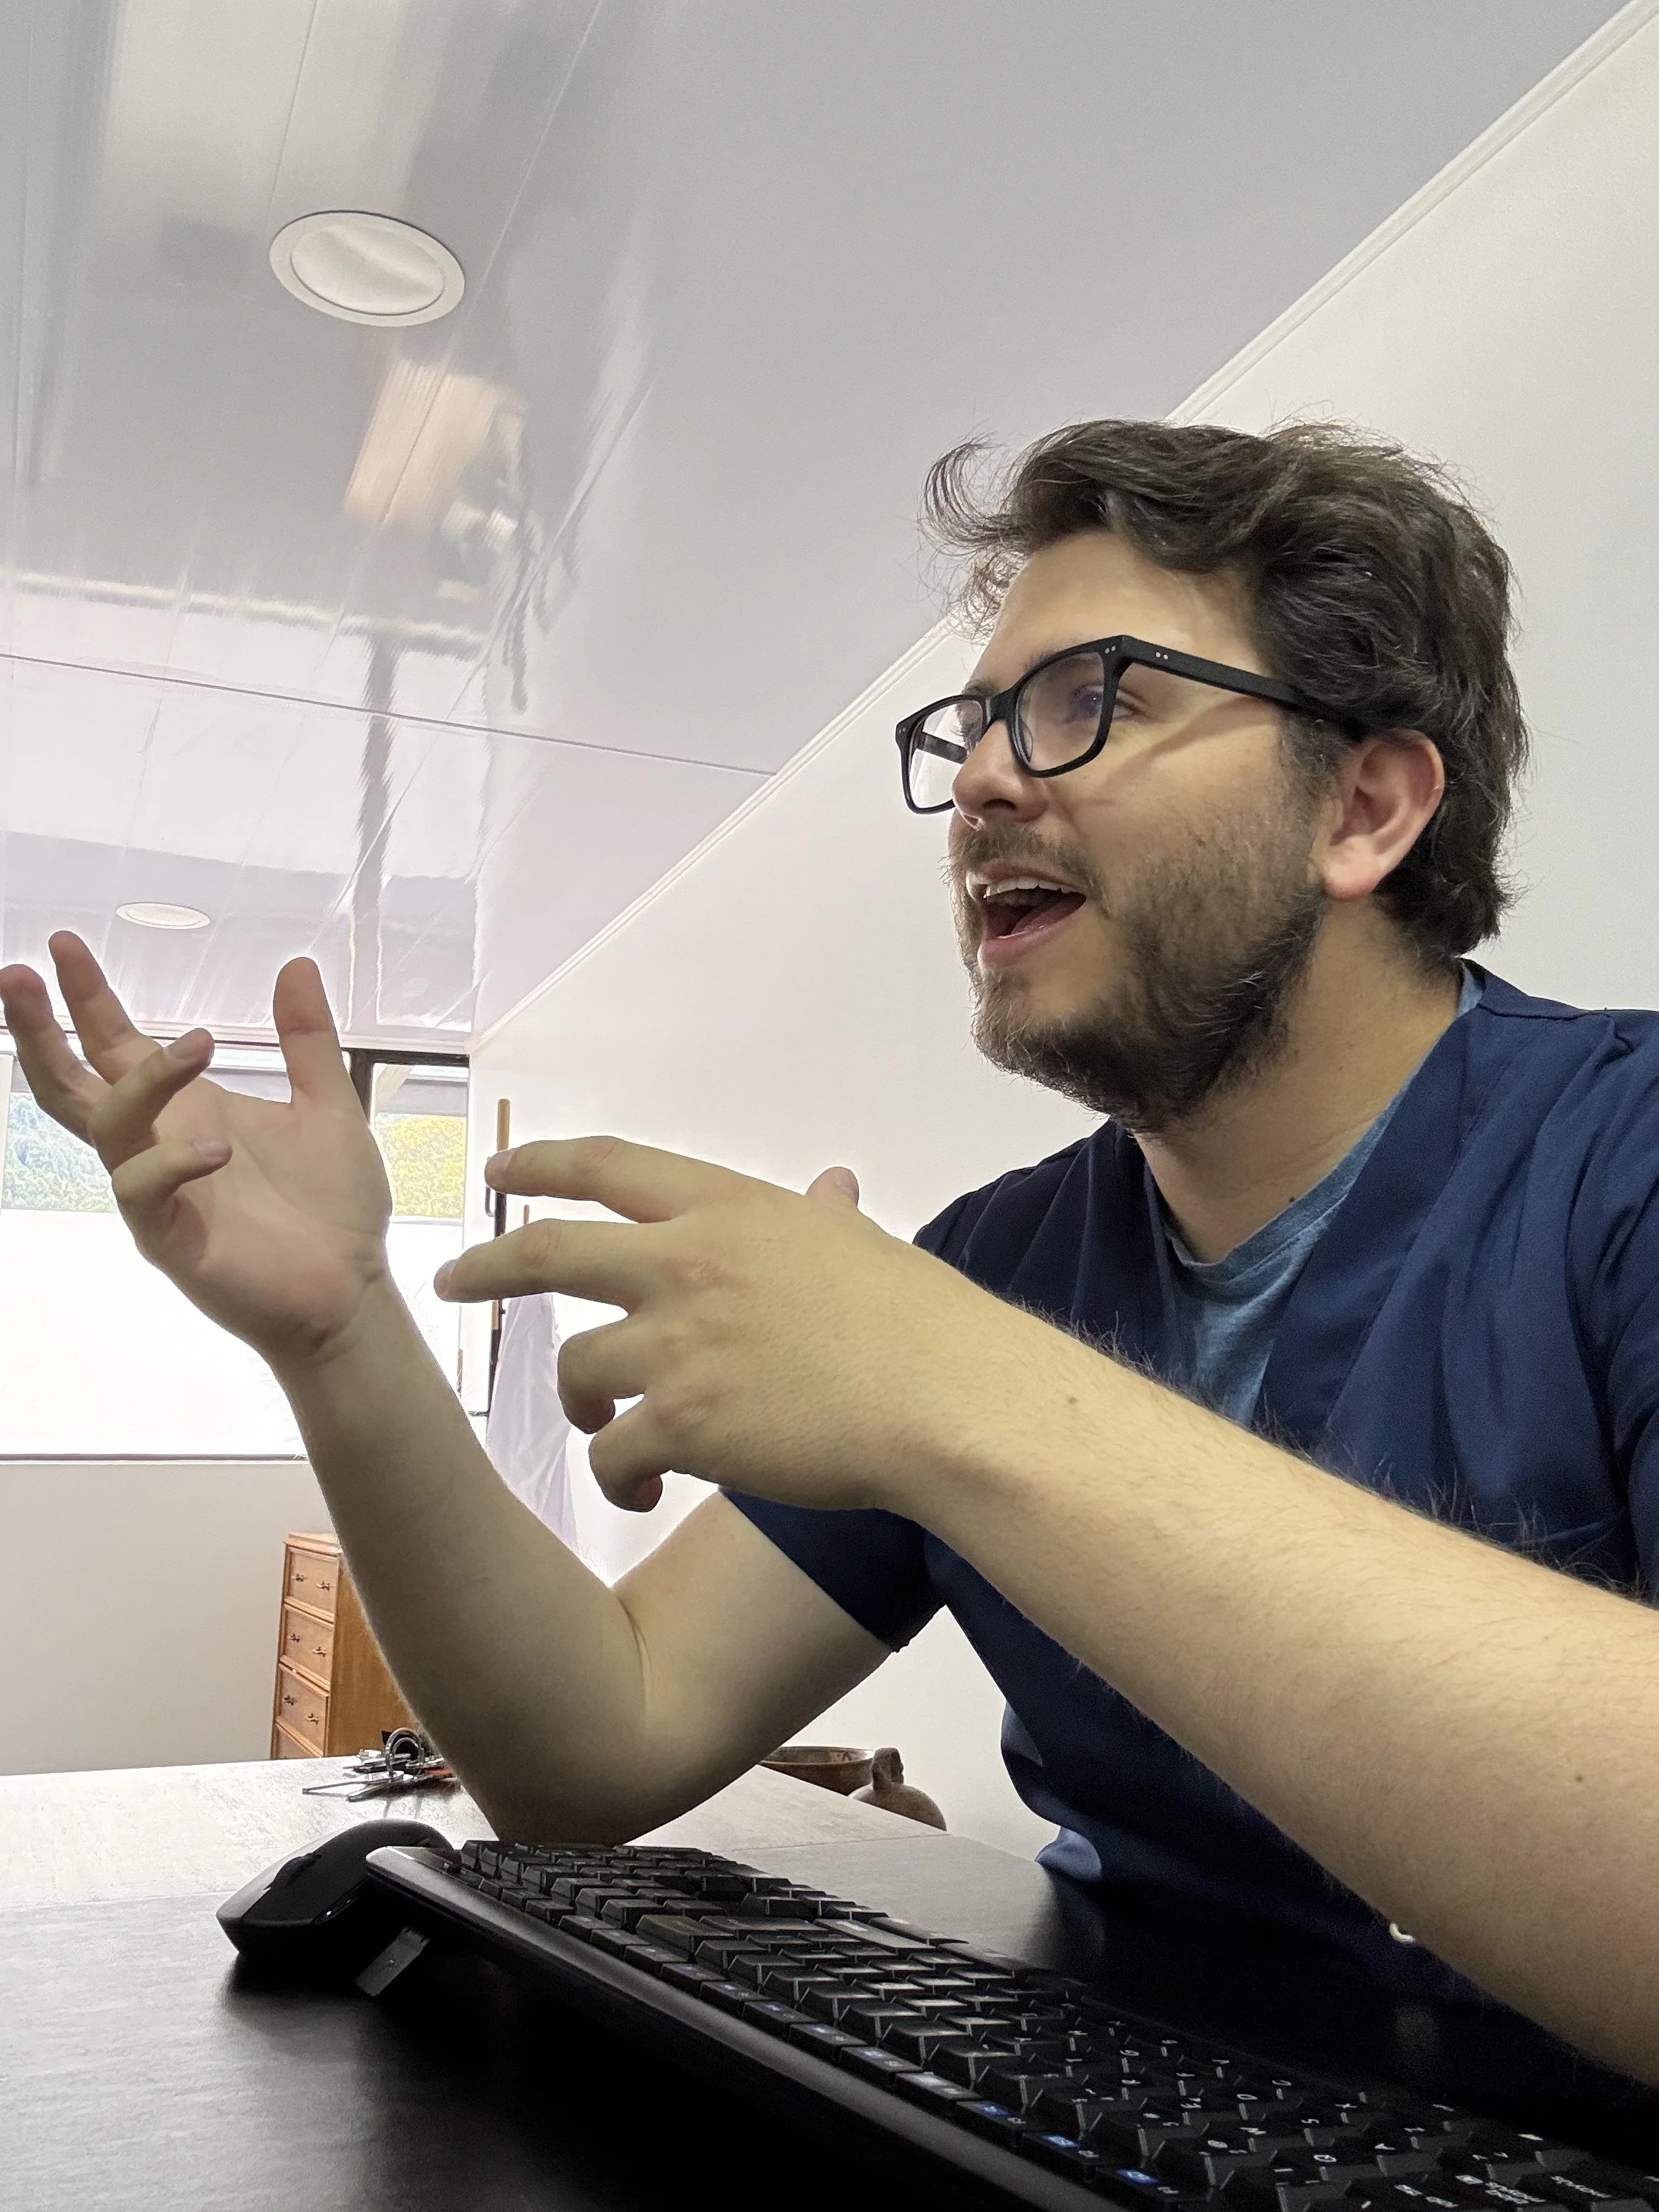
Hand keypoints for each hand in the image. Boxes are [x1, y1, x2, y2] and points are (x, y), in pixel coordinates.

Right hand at [0, 934, 393, 1367]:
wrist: (351, 1287)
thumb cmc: (332, 1205)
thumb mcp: (328, 1104)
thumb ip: (305, 1039)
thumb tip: (298, 964)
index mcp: (184, 1111)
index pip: (114, 1045)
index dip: (86, 997)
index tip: (62, 943)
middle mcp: (155, 1145)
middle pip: (71, 1083)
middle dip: (40, 1031)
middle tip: (18, 974)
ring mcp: (155, 1192)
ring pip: (107, 1126)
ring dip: (143, 1080)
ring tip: (198, 1044)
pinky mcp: (167, 1238)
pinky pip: (141, 1191)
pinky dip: (173, 1163)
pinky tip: (220, 1148)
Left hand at [434, 1135, 1022, 1513]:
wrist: (945, 1400)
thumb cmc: (918, 1322)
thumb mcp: (860, 1246)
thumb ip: (823, 1218)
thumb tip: (832, 1186)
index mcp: (726, 1207)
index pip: (606, 1167)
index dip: (540, 1165)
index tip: (501, 1172)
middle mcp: (685, 1262)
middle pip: (546, 1253)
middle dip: (485, 1266)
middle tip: (452, 1280)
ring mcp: (677, 1344)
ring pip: (576, 1371)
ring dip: (578, 1404)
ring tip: (603, 1430)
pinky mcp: (682, 1425)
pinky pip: (611, 1454)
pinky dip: (616, 1476)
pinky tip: (644, 1490)